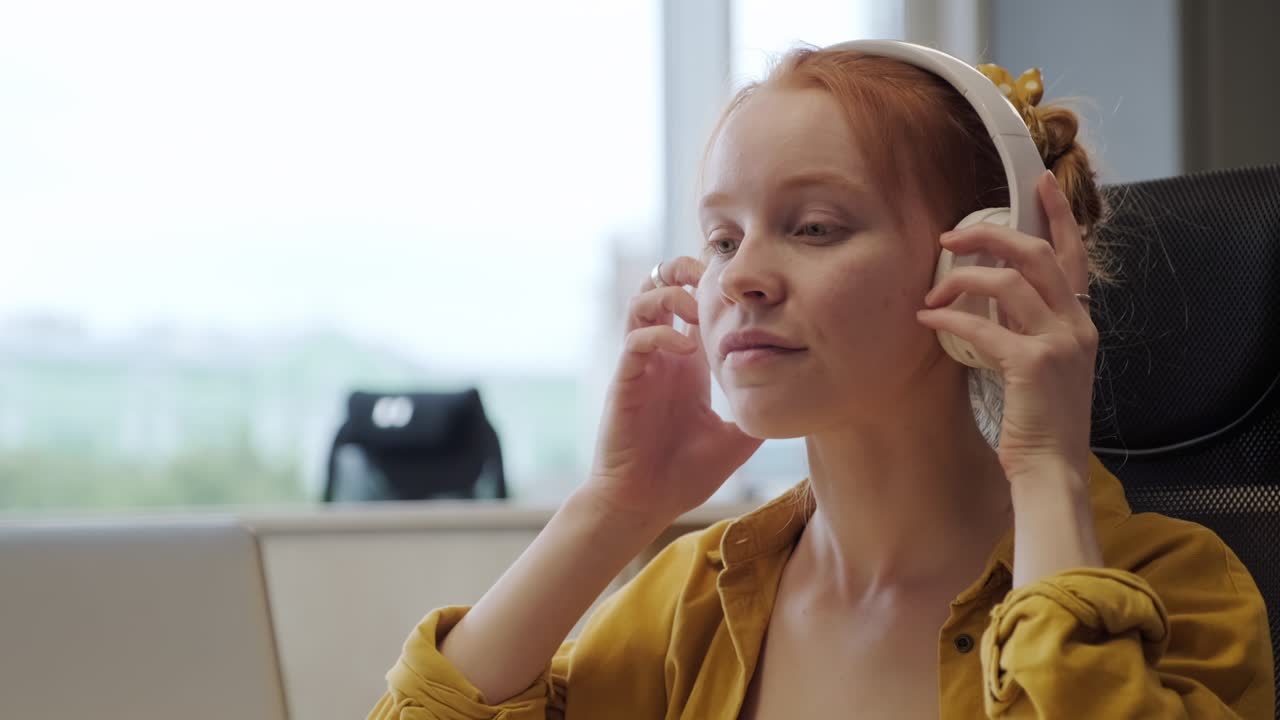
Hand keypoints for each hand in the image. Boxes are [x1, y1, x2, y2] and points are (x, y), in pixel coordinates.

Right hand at [583, 256, 762, 525]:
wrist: (645, 503)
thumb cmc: (683, 475)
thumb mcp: (736, 439)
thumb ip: (758, 412)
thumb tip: (799, 400)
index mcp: (688, 362)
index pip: (694, 302)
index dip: (711, 283)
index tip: (742, 283)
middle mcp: (664, 355)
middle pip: (661, 285)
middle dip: (683, 270)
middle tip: (711, 276)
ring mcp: (643, 365)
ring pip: (642, 301)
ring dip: (670, 295)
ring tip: (695, 309)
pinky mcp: (626, 380)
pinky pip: (636, 339)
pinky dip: (660, 334)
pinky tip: (686, 350)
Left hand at [916, 170, 1096, 482]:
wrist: (1051, 470)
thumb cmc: (1038, 423)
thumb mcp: (1040, 367)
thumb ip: (1025, 330)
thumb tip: (986, 298)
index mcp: (1080, 324)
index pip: (1074, 256)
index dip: (1057, 216)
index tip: (1039, 183)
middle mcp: (1076, 327)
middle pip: (1036, 254)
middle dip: (990, 234)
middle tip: (950, 234)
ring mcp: (1059, 344)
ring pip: (1008, 282)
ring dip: (962, 279)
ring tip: (932, 292)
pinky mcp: (1033, 365)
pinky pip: (983, 326)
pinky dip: (949, 318)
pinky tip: (927, 320)